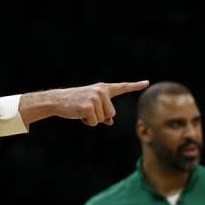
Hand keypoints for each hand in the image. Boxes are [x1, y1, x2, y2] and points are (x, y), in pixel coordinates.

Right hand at [20, 80, 148, 126]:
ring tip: (81, 110)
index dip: (135, 86)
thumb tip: (110, 122)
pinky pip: (95, 122)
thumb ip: (103, 112)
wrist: (57, 100)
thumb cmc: (74, 103)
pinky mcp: (89, 107)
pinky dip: (87, 122)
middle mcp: (101, 91)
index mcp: (103, 88)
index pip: (122, 87)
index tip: (146, 82)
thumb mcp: (91, 105)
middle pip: (111, 113)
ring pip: (103, 119)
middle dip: (100, 116)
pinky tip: (79, 114)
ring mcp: (95, 98)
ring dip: (92, 119)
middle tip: (85, 109)